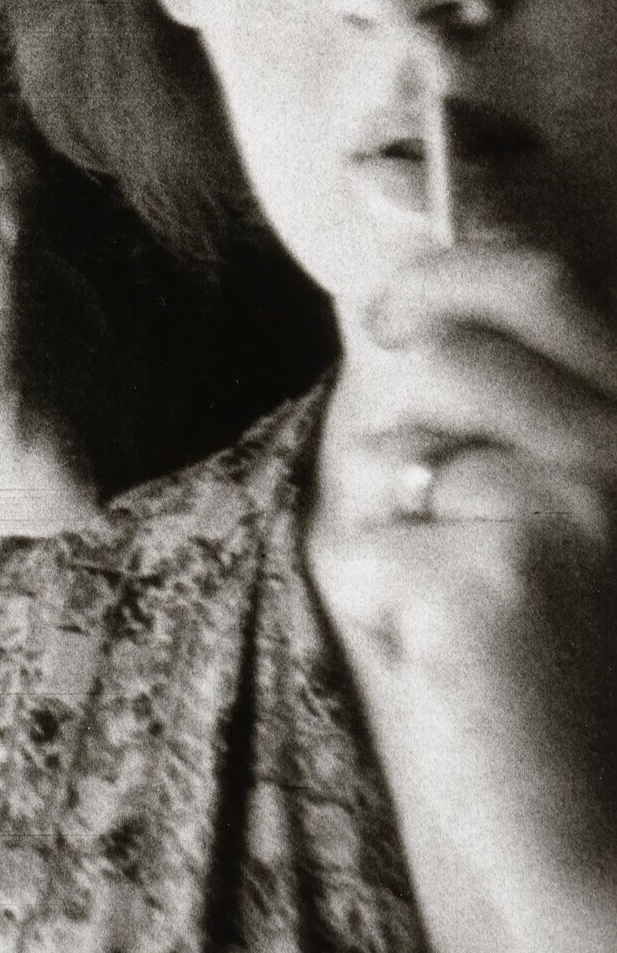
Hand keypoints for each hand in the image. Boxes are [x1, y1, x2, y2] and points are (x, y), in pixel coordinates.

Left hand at [315, 245, 616, 939]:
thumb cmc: (590, 683)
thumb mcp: (589, 531)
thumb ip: (535, 431)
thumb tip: (413, 323)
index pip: (550, 287)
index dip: (450, 270)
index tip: (395, 306)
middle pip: (455, 356)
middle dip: (400, 387)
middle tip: (389, 424)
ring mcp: (574, 507)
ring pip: (394, 457)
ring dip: (392, 529)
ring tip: (463, 610)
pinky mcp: (493, 574)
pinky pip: (362, 549)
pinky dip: (378, 608)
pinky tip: (453, 664)